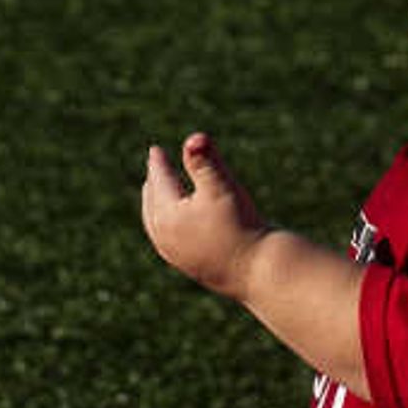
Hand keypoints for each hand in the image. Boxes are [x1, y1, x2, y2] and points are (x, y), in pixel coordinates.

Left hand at [140, 131, 264, 294]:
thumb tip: (194, 138)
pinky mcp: (186, 266)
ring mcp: (173, 254)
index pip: (159, 180)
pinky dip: (164, 224)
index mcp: (167, 213)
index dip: (158, 162)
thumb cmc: (240, 225)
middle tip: (155, 167)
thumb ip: (205, 161)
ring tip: (157, 193)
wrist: (256, 270)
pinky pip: (165, 239)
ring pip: (155, 223)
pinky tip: (175, 224)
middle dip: (154, 183)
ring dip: (155, 204)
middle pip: (151, 202)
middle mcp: (164, 236)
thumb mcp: (221, 187)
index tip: (155, 150)